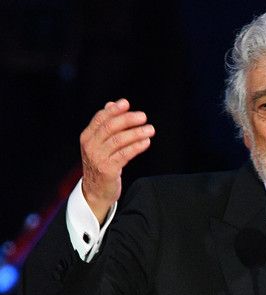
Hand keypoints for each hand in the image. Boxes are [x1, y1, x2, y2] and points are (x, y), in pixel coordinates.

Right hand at [80, 98, 154, 223]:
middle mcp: (90, 146)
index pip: (100, 118)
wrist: (95, 191)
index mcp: (87, 137)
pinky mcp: (108, 169)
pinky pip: (125, 154)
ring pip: (119, 140)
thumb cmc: (100, 165)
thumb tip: (112, 104)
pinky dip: (137, 147)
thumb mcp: (99, 144)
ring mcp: (98, 158)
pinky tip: (146, 142)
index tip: (127, 104)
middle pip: (110, 127)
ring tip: (150, 130)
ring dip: (137, 133)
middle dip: (128, 119)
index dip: (114, 110)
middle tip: (143, 117)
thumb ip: (105, 125)